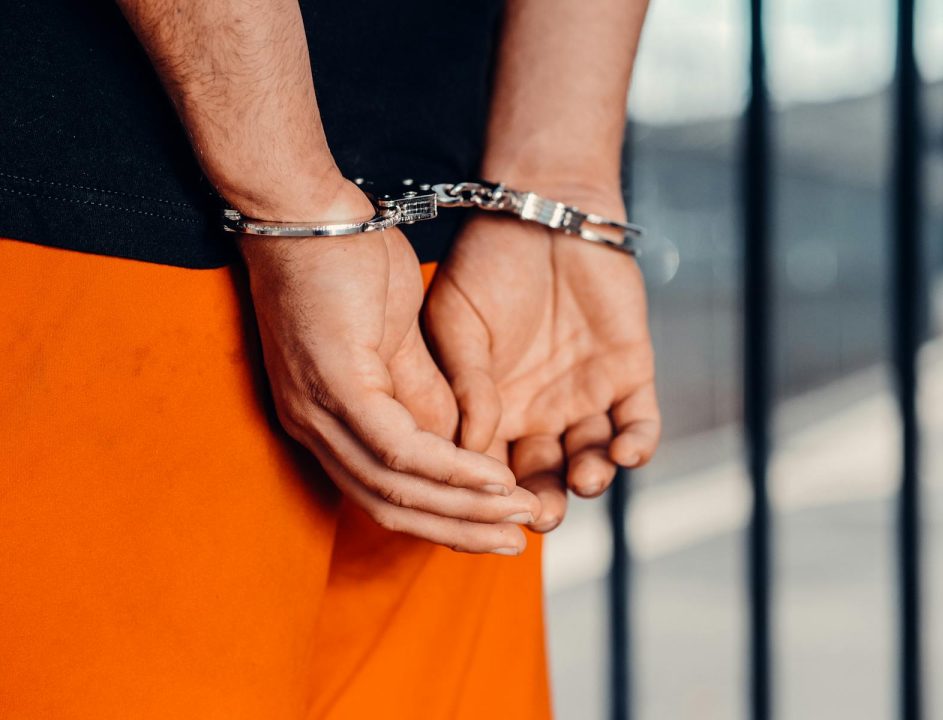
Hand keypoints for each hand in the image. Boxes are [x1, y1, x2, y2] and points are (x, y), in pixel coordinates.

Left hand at [239, 179, 539, 554]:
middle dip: (458, 532)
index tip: (493, 529)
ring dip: (463, 510)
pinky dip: (449, 470)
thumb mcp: (392, 338)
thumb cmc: (343, 263)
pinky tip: (491, 478)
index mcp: (324, 419)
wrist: (304, 209)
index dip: (440, 519)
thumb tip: (450, 440)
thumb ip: (418, 392)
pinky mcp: (335, 384)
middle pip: (389, 509)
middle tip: (515, 546)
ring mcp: (319, 411)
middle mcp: (314, 428)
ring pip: (395, 489)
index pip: (381, 494)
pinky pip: (398, 447)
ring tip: (517, 517)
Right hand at [425, 185, 659, 531]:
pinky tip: (626, 453)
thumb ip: (462, 385)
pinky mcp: (628, 373)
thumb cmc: (487, 264)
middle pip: (542, 474)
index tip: (491, 513)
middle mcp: (538, 410)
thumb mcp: (455, 324)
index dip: (489, 495)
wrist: (542, 211)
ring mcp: (585, 394)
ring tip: (583, 478)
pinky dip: (636, 443)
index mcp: (491, 407)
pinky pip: (638, 421)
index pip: (489, 468)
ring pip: (592, 456)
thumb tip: (467, 449)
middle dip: (544, 501)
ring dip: (591, 477)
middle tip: (542, 517)